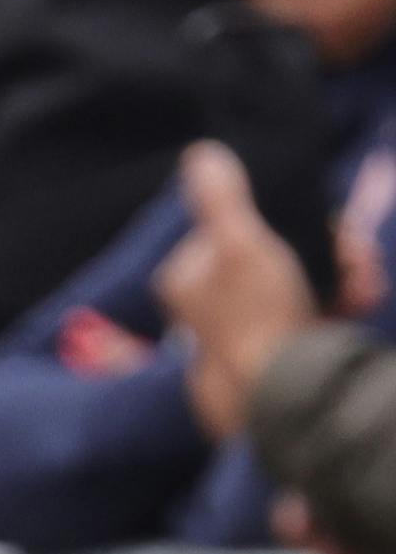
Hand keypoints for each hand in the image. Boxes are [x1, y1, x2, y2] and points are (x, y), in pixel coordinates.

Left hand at [150, 140, 384, 440]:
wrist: (284, 398)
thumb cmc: (258, 317)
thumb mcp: (239, 244)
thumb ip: (221, 199)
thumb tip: (201, 154)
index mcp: (188, 276)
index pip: (244, 229)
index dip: (295, 223)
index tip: (333, 228)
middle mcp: (210, 302)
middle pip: (279, 255)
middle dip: (330, 252)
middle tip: (360, 258)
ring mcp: (244, 327)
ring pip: (302, 282)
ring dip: (344, 275)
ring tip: (366, 282)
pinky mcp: (275, 350)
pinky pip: (311, 313)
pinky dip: (341, 303)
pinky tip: (362, 300)